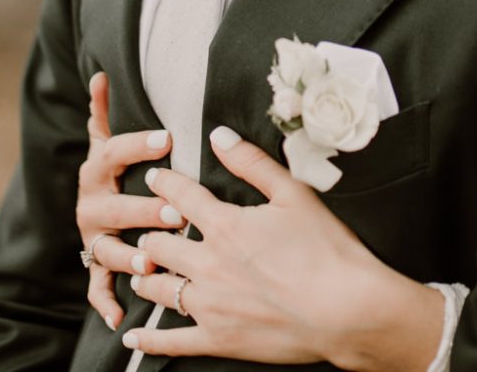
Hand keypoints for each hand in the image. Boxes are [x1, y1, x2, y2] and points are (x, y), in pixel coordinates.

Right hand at [75, 72, 181, 328]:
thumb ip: (104, 113)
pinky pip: (98, 287)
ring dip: (127, 257)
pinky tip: (119, 319)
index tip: (167, 138)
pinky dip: (106, 304)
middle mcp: (90, 205)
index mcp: (96, 171)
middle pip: (112, 207)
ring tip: (151, 263)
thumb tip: (100, 73)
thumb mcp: (107, 143)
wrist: (89, 207)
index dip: (137, 146)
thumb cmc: (112, 172)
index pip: (113, 153)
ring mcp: (93, 238)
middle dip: (141, 209)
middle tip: (172, 211)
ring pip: (106, 249)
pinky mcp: (95, 266)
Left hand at [119, 127, 442, 370]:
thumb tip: (219, 136)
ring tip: (142, 273)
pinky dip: (147, 340)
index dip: (164, 183)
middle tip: (148, 230)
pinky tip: (131, 337)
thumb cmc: (327, 251)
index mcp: (225, 225)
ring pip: (157, 289)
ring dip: (145, 277)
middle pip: (158, 244)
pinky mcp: (217, 339)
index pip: (180, 196)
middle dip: (149, 233)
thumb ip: (252, 163)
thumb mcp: (294, 194)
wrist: (345, 309)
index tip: (155, 178)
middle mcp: (207, 263)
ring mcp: (209, 304)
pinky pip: (170, 342)